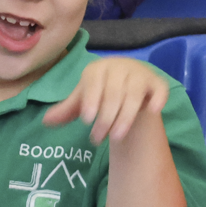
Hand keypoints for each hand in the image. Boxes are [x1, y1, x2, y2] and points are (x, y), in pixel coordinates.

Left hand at [44, 57, 169, 142]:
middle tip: (97, 140)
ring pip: (134, 95)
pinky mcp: (157, 83)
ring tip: (116, 137)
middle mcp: (120, 67)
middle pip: (114, 92)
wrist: (128, 84)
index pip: (94, 81)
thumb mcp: (83, 102)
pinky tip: (151, 112)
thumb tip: (46, 122)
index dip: (91, 99)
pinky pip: (159, 89)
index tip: (86, 120)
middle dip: (105, 118)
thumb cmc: (100, 93)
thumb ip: (66, 111)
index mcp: (98, 68)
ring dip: (125, 117)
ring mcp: (140, 74)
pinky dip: (157, 99)